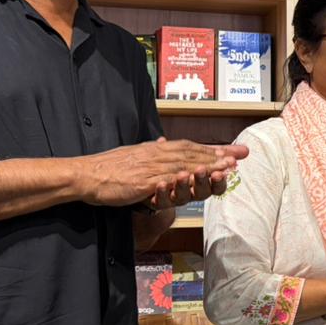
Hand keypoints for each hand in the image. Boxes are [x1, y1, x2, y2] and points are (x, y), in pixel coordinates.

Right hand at [79, 139, 247, 206]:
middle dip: (218, 154)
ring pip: (184, 164)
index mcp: (155, 149)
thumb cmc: (108, 168)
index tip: (232, 151)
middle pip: (192, 152)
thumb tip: (162, 143)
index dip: (212, 148)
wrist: (86, 175)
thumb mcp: (134, 155)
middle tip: (239, 155)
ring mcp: (150, 168)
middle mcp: (156, 154)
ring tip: (227, 166)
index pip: (189, 146)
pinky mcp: (143, 182)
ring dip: (207, 164)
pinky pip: (167, 179)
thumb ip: (151, 152)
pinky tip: (198, 179)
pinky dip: (184, 178)